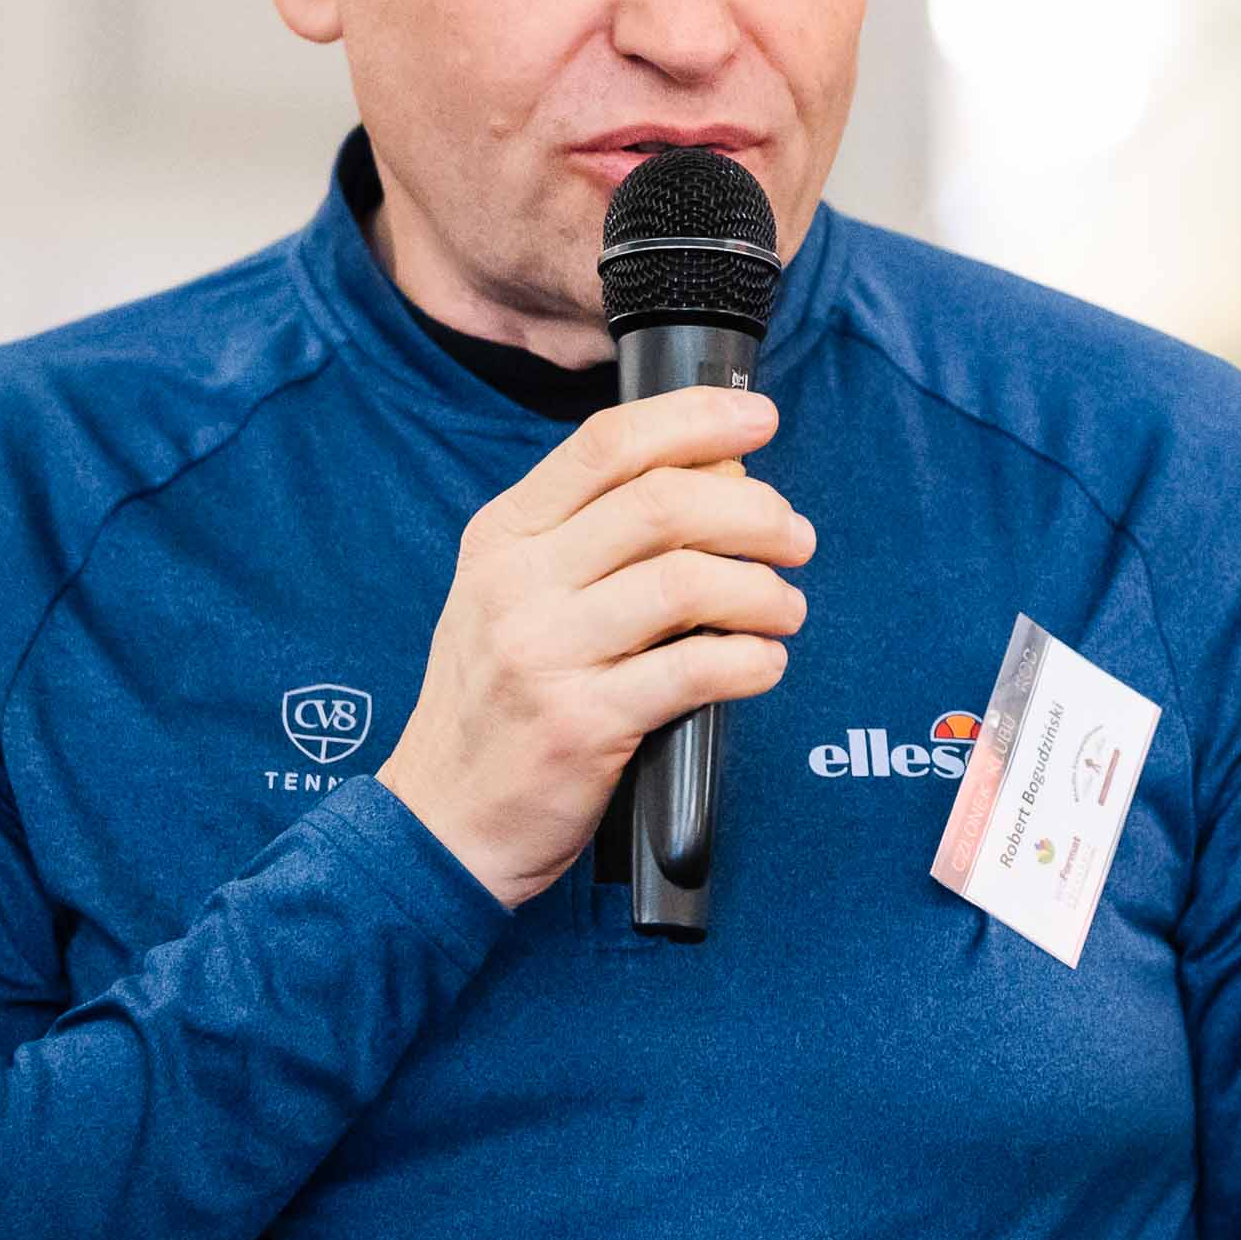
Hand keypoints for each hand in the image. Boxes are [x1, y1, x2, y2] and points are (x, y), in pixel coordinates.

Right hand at [378, 388, 813, 905]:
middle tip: (795, 538)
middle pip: (662, 503)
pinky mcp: (581, 722)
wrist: (444, 820)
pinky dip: (752, 661)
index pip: (607, 443)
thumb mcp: (510, 596)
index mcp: (503, 536)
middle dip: (755, 512)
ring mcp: (546, 652)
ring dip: (762, 590)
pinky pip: (695, 670)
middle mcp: (517, 583)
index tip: (759, 420)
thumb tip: (714, 477)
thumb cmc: (499, 703)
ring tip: (785, 610)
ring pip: (688, 582)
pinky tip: (764, 664)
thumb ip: (589, 536)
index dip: (697, 420)